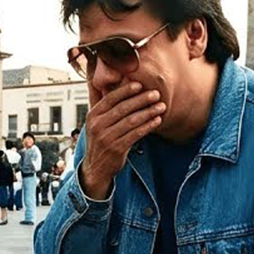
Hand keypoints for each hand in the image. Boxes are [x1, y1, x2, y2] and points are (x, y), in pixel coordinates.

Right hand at [80, 82, 165, 198]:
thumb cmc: (100, 142)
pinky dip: (148, 126)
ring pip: (131, 121)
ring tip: (160, 106)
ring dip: (148, 112)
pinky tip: (156, 120)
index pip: (110, 99)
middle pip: (123, 108)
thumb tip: (117, 87)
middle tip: (155, 94)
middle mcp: (97, 126)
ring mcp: (106, 138)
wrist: (95, 168)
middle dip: (141, 100)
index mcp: (92, 116)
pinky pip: (135, 134)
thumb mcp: (95, 124)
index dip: (126, 91)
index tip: (140, 85)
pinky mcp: (116, 149)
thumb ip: (104, 107)